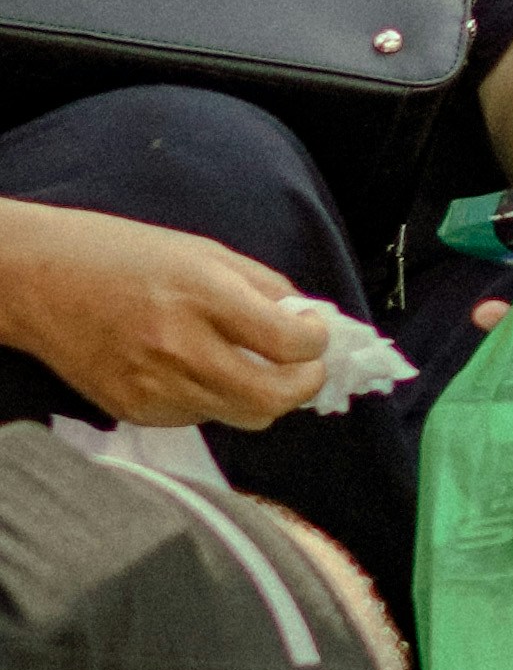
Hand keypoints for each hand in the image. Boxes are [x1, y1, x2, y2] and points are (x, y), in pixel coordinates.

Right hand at [0, 204, 336, 429]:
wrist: (37, 281)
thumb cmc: (119, 254)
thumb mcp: (202, 250)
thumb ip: (262, 285)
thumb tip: (305, 318)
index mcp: (203, 295)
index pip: (289, 343)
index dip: (317, 341)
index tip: (314, 331)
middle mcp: (181, 347)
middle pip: (274, 398)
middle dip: (305, 384)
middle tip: (306, 366)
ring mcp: (156, 387)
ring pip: (242, 416)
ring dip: (263, 395)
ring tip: (256, 365)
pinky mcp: (135, 411)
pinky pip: (200, 418)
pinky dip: (216, 399)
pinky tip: (201, 370)